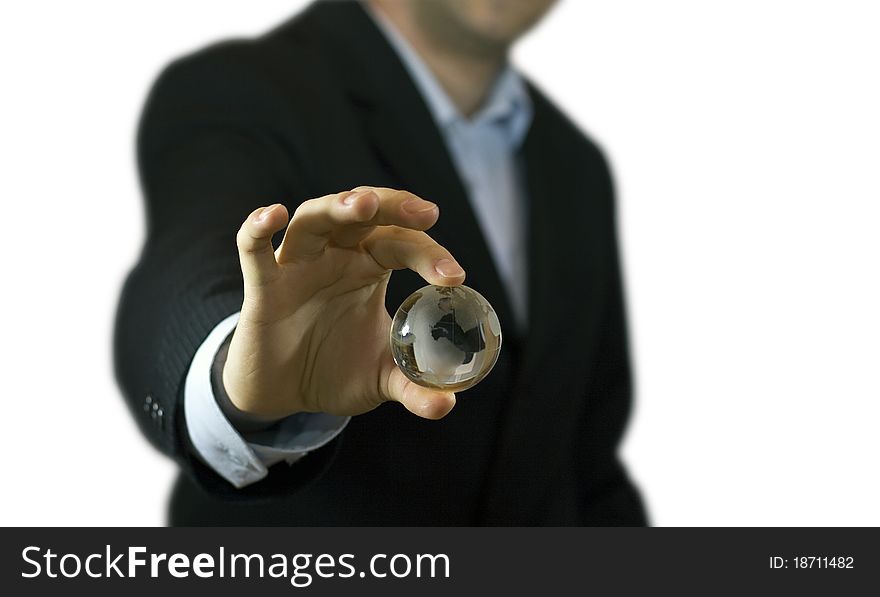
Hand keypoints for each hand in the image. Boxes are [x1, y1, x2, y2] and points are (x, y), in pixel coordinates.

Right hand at [222, 186, 465, 420]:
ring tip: (363, 205)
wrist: (283, 393)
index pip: (403, 243)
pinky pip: (253, 250)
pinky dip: (257, 229)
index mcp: (370, 268)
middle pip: (363, 214)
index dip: (430, 253)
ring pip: (314, 218)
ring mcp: (298, 265)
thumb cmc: (333, 369)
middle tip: (426, 214)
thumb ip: (413, 387)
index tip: (455, 276)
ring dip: (338, 207)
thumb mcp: (379, 380)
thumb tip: (447, 404)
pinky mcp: (263, 286)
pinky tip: (273, 215)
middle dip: (393, 206)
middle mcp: (336, 256)